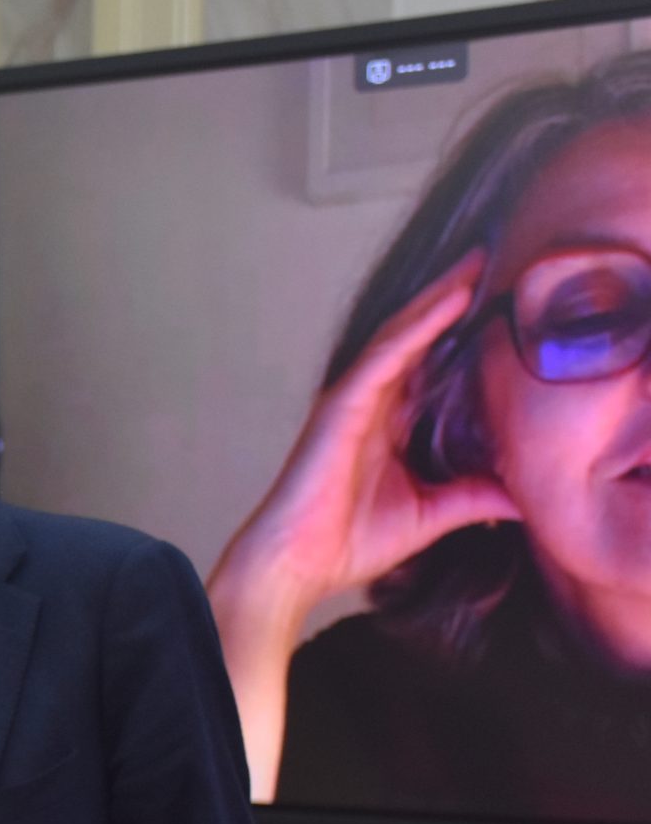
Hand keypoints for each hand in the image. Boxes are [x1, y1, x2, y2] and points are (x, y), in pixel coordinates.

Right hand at [206, 249, 518, 794]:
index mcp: (386, 426)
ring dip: (437, 299)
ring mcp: (352, 402)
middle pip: (414, 339)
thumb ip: (472, 496)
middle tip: (486, 258)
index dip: (455, 332)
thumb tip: (525, 495)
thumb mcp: (431, 516)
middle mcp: (369, 405)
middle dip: (448, 299)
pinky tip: (447, 302)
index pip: (427, 366)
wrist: (298, 564)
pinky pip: (384, 357)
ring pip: (400, 336)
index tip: (493, 300)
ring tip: (473, 265)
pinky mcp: (342, 406)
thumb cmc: (347, 543)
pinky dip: (417, 328)